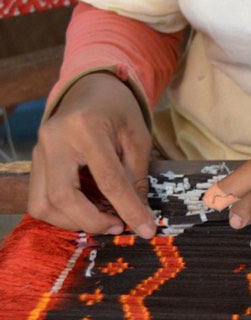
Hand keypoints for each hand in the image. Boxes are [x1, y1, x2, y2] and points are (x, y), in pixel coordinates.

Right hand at [28, 72, 156, 238]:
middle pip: (63, 197)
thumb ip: (136, 177)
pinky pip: (39, 199)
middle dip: (92, 221)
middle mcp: (54, 139)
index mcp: (86, 128)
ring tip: (103, 221)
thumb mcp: (137, 139)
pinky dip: (62, 214)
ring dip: (74, 222)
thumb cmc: (119, 111)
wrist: (91, 89)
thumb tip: (141, 217)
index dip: (128, 210)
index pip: (108, 180)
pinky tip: (85, 212)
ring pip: (43, 204)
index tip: (146, 231)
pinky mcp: (35, 160)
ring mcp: (38, 150)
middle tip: (119, 227)